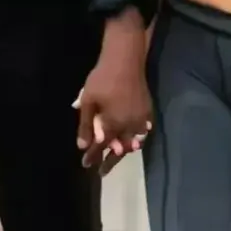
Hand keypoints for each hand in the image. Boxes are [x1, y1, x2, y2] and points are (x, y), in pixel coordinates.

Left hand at [74, 53, 152, 171]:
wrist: (125, 60)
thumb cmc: (103, 79)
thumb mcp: (89, 101)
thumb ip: (86, 125)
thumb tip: (83, 146)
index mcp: (114, 125)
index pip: (102, 147)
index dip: (93, 157)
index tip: (86, 164)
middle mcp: (130, 126)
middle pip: (121, 149)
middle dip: (111, 160)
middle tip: (102, 170)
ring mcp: (141, 119)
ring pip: (134, 141)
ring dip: (125, 149)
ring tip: (118, 154)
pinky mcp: (148, 110)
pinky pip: (143, 130)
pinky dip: (136, 137)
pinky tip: (133, 137)